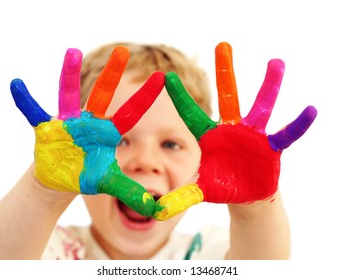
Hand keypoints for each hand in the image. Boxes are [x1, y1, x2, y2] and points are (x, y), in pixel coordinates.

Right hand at [10, 46, 164, 215]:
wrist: (61, 178)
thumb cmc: (87, 175)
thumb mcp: (108, 183)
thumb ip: (130, 192)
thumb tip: (153, 208)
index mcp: (108, 132)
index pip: (131, 113)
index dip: (146, 97)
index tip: (162, 78)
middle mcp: (90, 122)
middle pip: (103, 95)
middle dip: (112, 74)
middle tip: (123, 50)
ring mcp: (68, 122)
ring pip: (68, 94)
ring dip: (69, 75)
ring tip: (72, 52)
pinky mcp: (47, 128)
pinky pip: (34, 112)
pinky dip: (25, 100)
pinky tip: (16, 85)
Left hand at [153, 42, 316, 219]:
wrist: (246, 193)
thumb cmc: (221, 186)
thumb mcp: (200, 192)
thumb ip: (180, 198)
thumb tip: (155, 212)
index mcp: (210, 136)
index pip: (192, 115)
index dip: (180, 97)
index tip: (166, 77)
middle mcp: (231, 129)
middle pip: (228, 97)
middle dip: (225, 72)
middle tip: (223, 45)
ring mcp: (253, 135)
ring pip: (261, 107)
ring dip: (269, 86)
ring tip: (277, 63)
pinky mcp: (271, 147)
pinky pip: (286, 134)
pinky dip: (297, 125)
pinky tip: (310, 111)